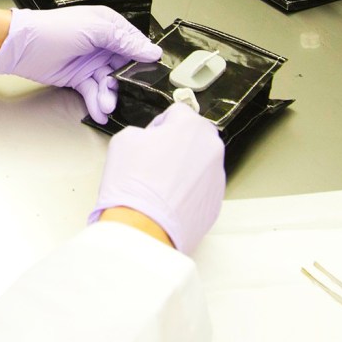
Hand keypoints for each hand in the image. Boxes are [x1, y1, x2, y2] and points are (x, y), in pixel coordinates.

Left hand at [0, 6, 160, 123]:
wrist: (20, 46)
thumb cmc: (52, 29)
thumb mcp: (94, 29)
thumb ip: (124, 41)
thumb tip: (150, 51)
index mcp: (108, 26)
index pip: (133, 43)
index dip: (141, 59)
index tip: (150, 74)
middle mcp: (101, 44)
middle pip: (122, 67)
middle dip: (123, 82)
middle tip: (122, 92)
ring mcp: (90, 62)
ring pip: (107, 82)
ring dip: (109, 95)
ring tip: (107, 106)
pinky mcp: (78, 78)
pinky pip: (92, 91)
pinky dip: (96, 102)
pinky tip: (100, 111)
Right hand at [91, 104, 225, 253]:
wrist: (141, 228)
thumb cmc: (132, 185)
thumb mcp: (124, 140)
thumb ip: (143, 132)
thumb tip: (150, 140)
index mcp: (191, 126)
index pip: (177, 112)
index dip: (158, 125)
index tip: (149, 138)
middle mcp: (211, 149)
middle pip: (193, 138)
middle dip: (176, 146)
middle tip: (154, 162)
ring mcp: (216, 178)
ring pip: (199, 165)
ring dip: (183, 169)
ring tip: (159, 185)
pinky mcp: (215, 203)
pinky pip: (201, 189)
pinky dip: (187, 192)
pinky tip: (167, 200)